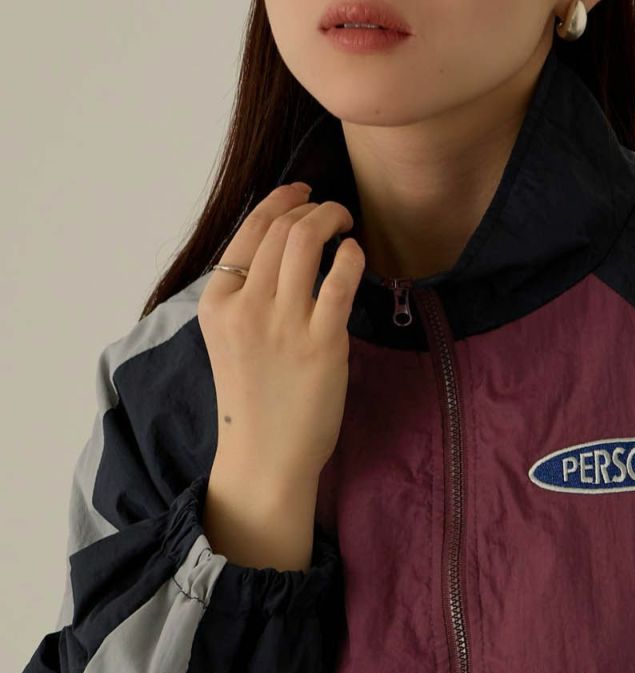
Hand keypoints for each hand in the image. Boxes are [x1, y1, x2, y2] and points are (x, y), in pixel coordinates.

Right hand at [197, 181, 365, 501]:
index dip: (279, 202)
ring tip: (345, 223)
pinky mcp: (321, 343)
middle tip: (332, 211)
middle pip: (281, 230)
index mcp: (217, 302)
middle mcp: (247, 306)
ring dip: (330, 219)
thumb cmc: (254, 402)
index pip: (249, 232)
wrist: (265, 456)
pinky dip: (350, 256)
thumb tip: (282, 252)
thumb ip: (247, 298)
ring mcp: (284, 324)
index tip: (302, 193)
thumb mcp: (230, 340)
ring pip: (305, 241)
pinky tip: (355, 254)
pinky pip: (339, 280)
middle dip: (310, 208)